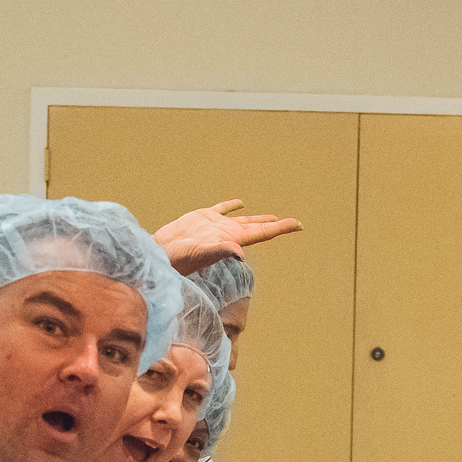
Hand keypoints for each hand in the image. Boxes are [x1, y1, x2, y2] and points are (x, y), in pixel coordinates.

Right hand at [154, 200, 301, 274]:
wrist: (161, 254)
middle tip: (294, 224)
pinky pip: (222, 209)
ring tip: (272, 217)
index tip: (299, 224)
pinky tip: (240, 202)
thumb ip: (222, 251)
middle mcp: (229, 233)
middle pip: (259, 227)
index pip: (265, 232)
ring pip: (243, 219)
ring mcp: (216, 225)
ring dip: (258, 218)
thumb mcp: (202, 254)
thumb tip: (241, 254)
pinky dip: (231, 205)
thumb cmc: (181, 258)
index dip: (283, 228)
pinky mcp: (202, 217)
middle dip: (277, 225)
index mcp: (235, 239)